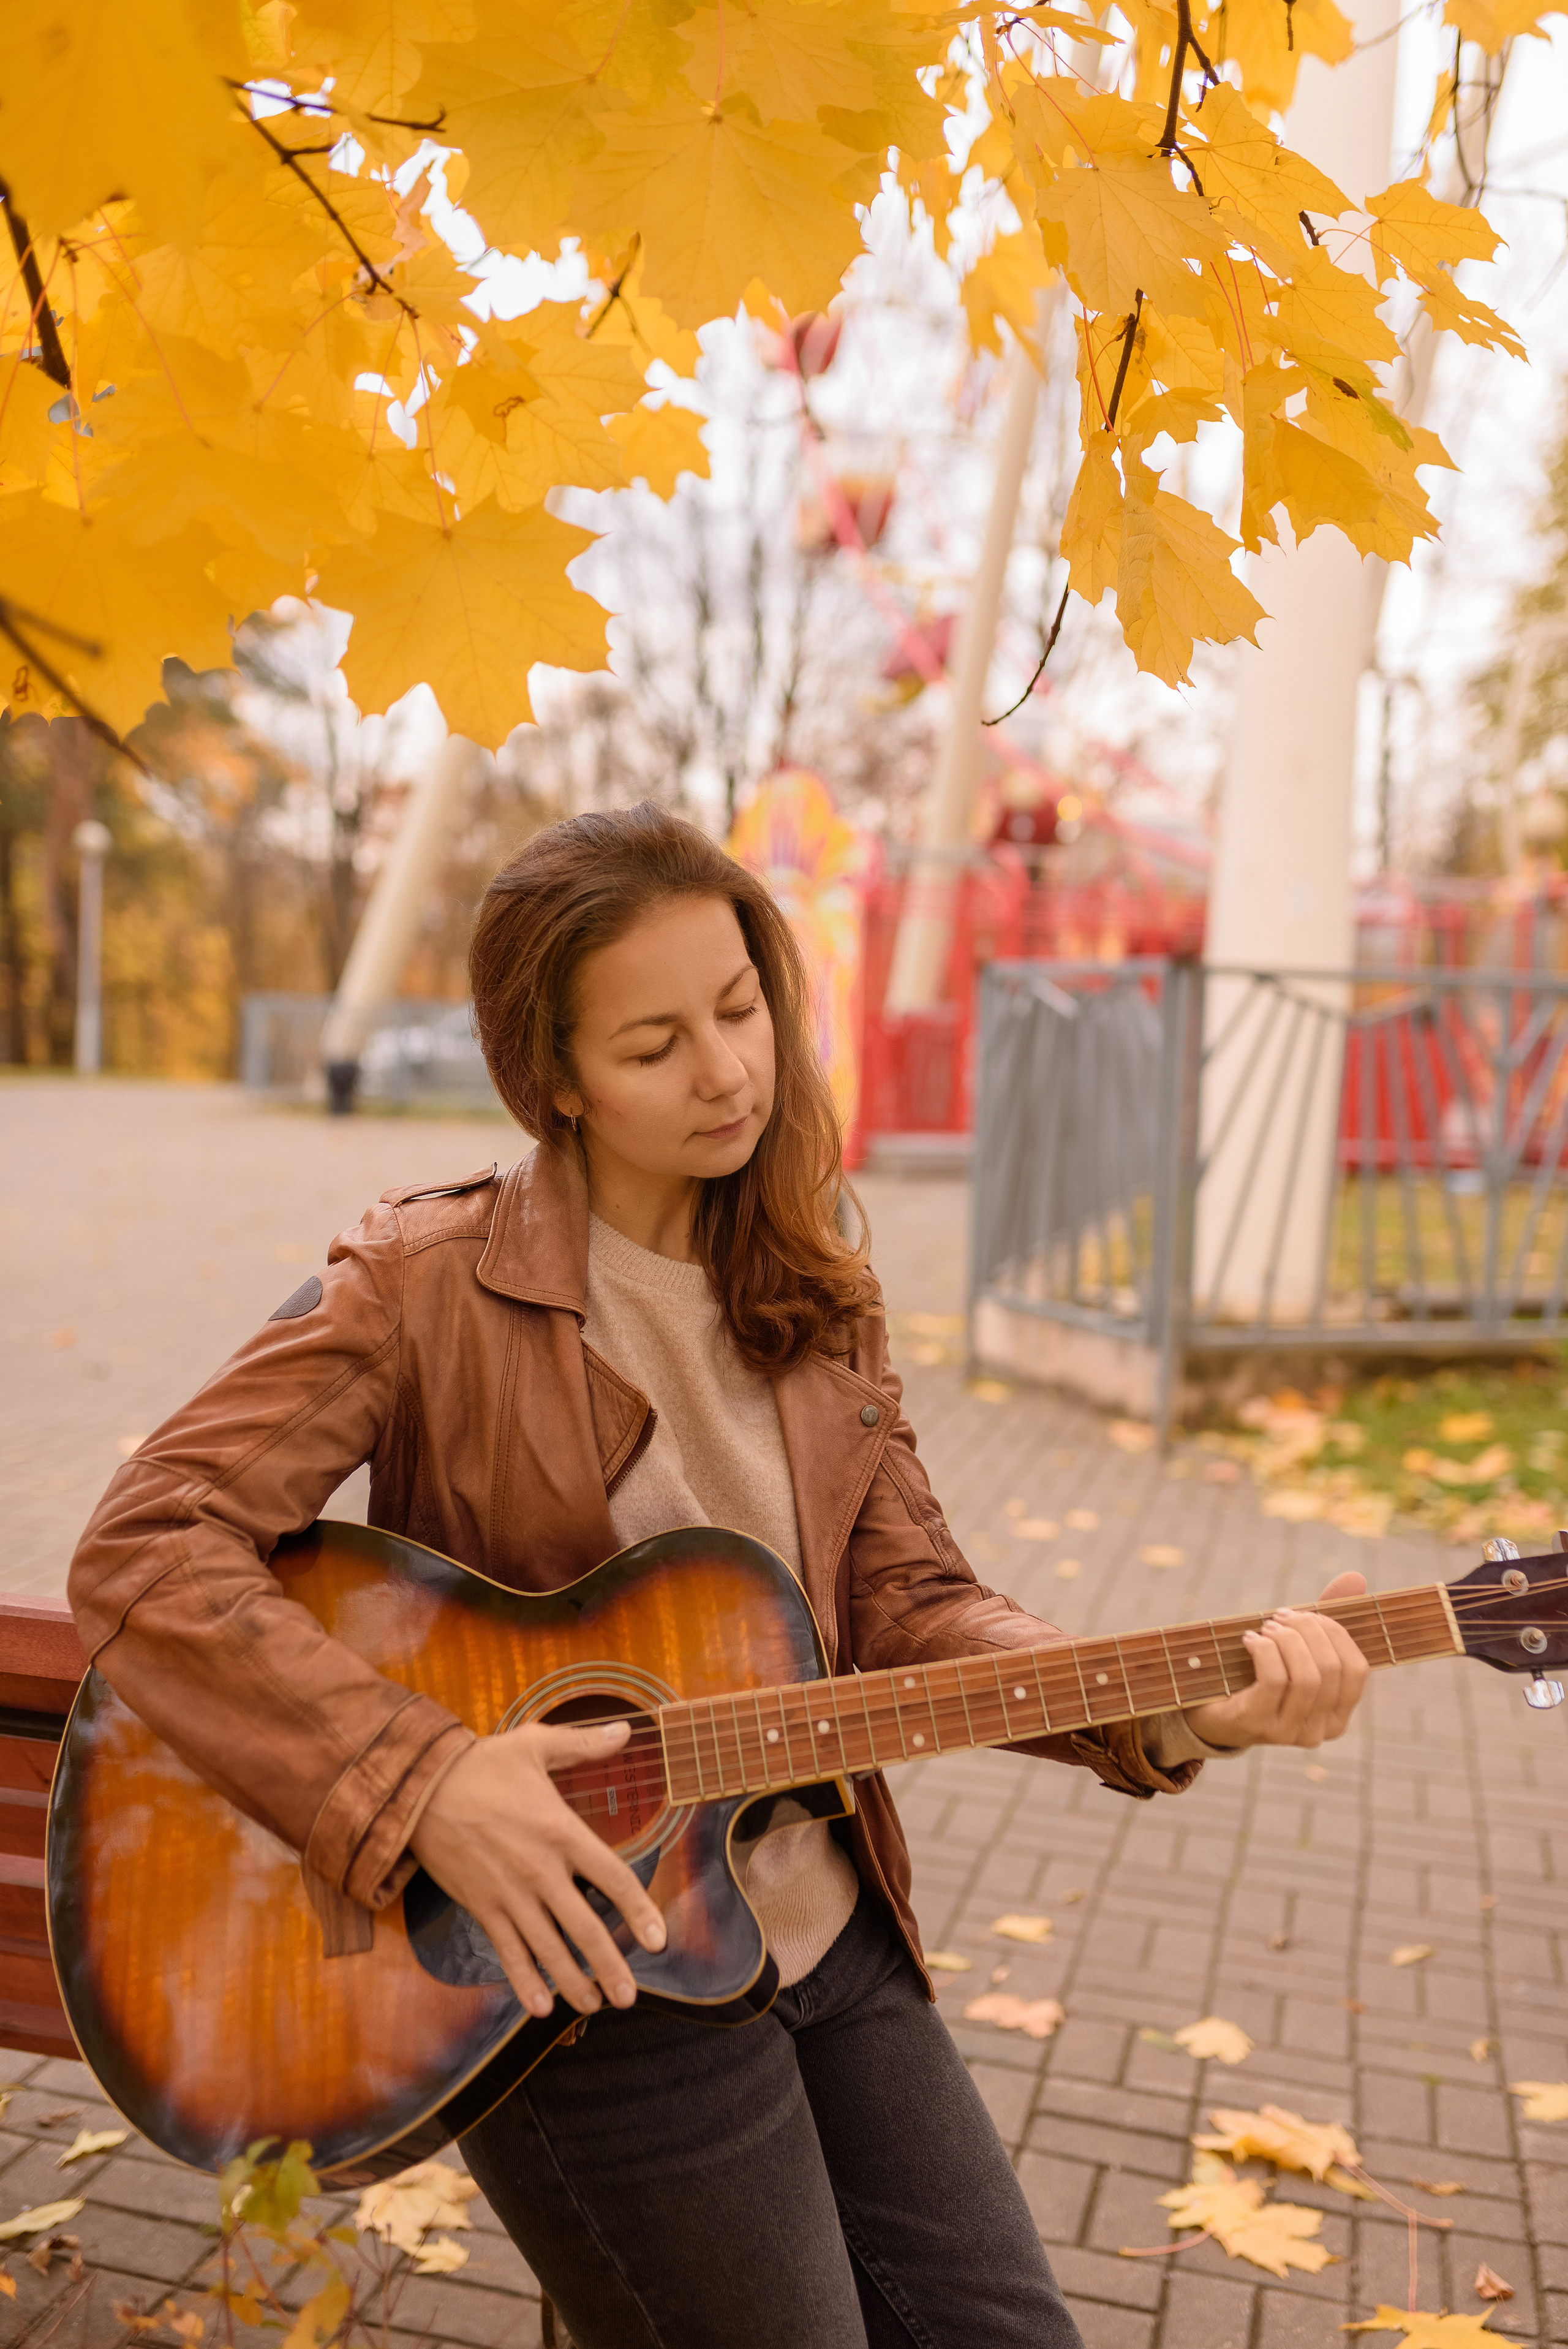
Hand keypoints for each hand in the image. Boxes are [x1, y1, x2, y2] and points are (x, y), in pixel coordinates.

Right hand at [409, 1719, 665, 2019]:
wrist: (419, 1788)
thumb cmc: (482, 1764)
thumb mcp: (535, 1744)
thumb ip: (583, 1744)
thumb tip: (626, 1730)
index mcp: (561, 1831)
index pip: (613, 1878)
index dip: (639, 1911)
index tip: (658, 1941)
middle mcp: (540, 1870)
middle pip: (584, 1928)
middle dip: (609, 1967)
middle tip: (629, 1998)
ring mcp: (509, 1894)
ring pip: (548, 1950)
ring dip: (573, 1982)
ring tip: (594, 2008)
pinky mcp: (482, 1907)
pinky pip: (508, 1952)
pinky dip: (524, 1982)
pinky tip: (541, 2007)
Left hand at [1184, 1570, 1370, 1752]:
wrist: (1209, 1712)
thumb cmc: (1258, 1675)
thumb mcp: (1294, 1649)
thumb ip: (1324, 1621)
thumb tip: (1356, 1577)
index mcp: (1338, 1716)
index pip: (1357, 1669)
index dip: (1335, 1633)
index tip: (1308, 1613)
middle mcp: (1320, 1731)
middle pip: (1331, 1669)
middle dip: (1307, 1630)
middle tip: (1280, 1616)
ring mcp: (1291, 1733)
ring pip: (1306, 1677)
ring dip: (1286, 1639)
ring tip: (1267, 1627)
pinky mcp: (1259, 1725)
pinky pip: (1275, 1681)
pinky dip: (1264, 1650)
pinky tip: (1249, 1640)